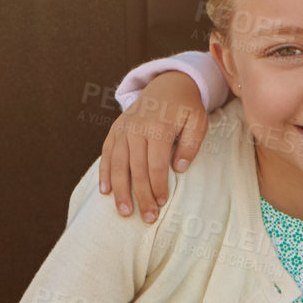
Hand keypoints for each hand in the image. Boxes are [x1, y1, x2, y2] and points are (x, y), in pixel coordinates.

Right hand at [99, 72, 207, 221]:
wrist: (168, 84)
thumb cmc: (186, 108)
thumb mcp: (198, 122)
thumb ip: (191, 144)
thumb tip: (179, 168)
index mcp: (158, 127)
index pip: (156, 164)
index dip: (157, 186)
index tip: (162, 203)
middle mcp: (137, 128)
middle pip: (136, 168)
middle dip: (141, 195)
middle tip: (147, 217)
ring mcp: (123, 129)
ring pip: (118, 164)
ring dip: (120, 190)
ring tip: (124, 212)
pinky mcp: (115, 130)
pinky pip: (106, 154)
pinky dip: (104, 173)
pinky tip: (105, 192)